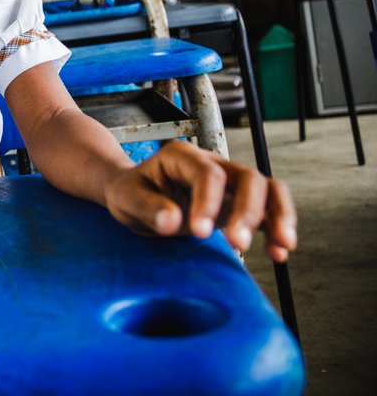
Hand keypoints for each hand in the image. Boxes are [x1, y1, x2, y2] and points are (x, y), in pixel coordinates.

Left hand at [103, 142, 296, 262]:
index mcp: (182, 156)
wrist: (135, 196)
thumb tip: (172, 221)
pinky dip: (277, 228)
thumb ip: (146, 208)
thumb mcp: (127, 199)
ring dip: (278, 216)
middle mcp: (212, 164)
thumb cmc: (130, 193)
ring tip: (283, 246)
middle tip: (238, 244)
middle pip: (247, 177)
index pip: (206, 173)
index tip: (200, 233)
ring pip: (268, 188)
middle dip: (248, 211)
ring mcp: (229, 181)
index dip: (208, 201)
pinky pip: (269, 208)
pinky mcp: (238, 202)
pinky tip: (279, 254)